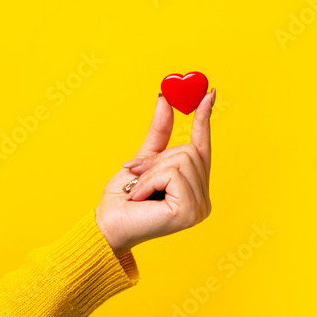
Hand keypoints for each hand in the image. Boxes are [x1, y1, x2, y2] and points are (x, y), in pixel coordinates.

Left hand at [96, 90, 214, 256]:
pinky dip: (150, 180)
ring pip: (182, 161)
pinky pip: (172, 174)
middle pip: (190, 152)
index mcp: (195, 187)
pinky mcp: (189, 212)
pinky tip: (141, 198)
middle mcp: (203, 198)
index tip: (209, 92)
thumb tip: (164, 98)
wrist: (107, 224)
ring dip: (151, 171)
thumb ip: (159, 132)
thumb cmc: (123, 197)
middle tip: (137, 174)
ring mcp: (199, 208)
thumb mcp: (143, 158)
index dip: (205, 119)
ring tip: (139, 190)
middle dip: (157, 159)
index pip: (203, 147)